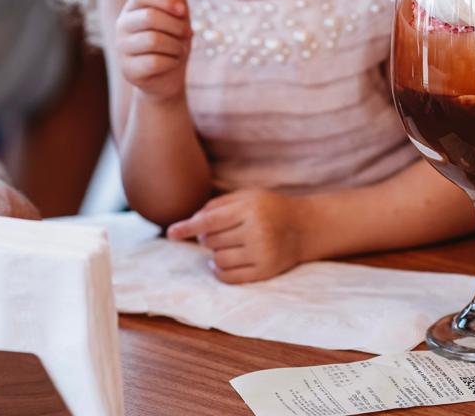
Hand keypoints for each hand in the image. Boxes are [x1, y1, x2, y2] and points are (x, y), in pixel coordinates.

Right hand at [115, 0, 191, 101]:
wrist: (168, 77)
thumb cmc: (173, 42)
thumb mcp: (181, 19)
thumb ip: (179, 1)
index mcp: (133, 7)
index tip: (182, 11)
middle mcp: (122, 25)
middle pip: (150, 17)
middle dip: (176, 26)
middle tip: (187, 34)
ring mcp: (122, 48)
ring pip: (153, 40)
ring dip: (176, 46)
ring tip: (179, 50)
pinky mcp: (127, 69)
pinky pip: (154, 62)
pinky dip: (171, 62)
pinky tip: (172, 62)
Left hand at [166, 190, 305, 283]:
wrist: (304, 227)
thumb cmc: (268, 208)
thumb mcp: (247, 196)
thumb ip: (217, 205)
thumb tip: (191, 222)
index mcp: (249, 209)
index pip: (210, 221)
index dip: (187, 227)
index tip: (170, 233)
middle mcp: (256, 231)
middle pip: (211, 241)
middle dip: (208, 237)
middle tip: (221, 232)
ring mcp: (261, 253)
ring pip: (218, 259)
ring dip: (215, 254)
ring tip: (226, 245)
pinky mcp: (264, 271)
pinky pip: (229, 277)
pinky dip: (219, 271)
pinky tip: (222, 262)